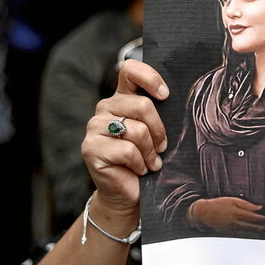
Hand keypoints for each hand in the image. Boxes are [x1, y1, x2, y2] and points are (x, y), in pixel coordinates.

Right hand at [81, 59, 168, 216]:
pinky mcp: (91, 148)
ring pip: (136, 130)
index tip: (165, 95)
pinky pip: (127, 151)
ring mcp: (94, 127)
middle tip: (162, 148)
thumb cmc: (147, 161)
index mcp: (122, 98)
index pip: (129, 70)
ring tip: (151, 163)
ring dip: (150, 151)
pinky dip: (140, 164)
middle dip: (159, 131)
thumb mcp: (156, 133)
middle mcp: (105, 108)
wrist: (130, 194)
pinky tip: (139, 170)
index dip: (149, 77)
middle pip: (142, 105)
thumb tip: (173, 100)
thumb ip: (159, 114)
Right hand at [190, 197, 264, 233]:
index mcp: (237, 213)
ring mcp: (232, 230)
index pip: (255, 218)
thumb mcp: (233, 200)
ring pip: (249, 233)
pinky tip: (256, 236)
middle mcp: (236, 223)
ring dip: (260, 234)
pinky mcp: (229, 234)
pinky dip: (251, 236)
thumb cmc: (219, 204)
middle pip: (254, 227)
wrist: (204, 213)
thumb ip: (247, 205)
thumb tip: (260, 207)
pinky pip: (243, 236)